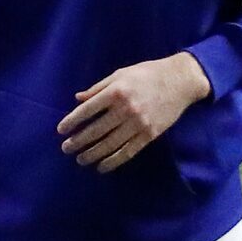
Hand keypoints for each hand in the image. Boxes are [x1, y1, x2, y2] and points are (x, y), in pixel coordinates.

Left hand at [58, 53, 211, 170]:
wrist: (181, 80)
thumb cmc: (148, 73)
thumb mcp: (121, 74)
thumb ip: (98, 87)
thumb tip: (78, 99)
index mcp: (116, 91)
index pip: (87, 110)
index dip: (72, 121)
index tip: (61, 130)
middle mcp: (126, 109)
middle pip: (96, 130)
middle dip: (78, 142)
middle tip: (66, 149)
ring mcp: (138, 124)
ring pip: (110, 144)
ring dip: (92, 154)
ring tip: (80, 160)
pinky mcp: (150, 134)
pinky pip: (128, 152)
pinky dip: (113, 161)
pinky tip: (101, 167)